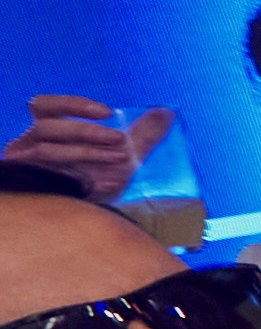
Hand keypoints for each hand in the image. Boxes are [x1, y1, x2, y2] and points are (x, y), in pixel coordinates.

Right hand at [12, 97, 169, 200]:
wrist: (91, 223)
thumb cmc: (101, 182)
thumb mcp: (124, 157)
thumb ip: (142, 134)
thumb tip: (166, 112)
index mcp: (47, 132)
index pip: (44, 106)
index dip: (72, 105)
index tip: (107, 112)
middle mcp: (29, 146)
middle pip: (45, 127)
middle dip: (85, 132)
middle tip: (119, 140)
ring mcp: (27, 168)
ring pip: (45, 151)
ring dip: (86, 153)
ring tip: (120, 159)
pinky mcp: (31, 189)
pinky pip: (51, 182)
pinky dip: (86, 181)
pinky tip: (110, 184)